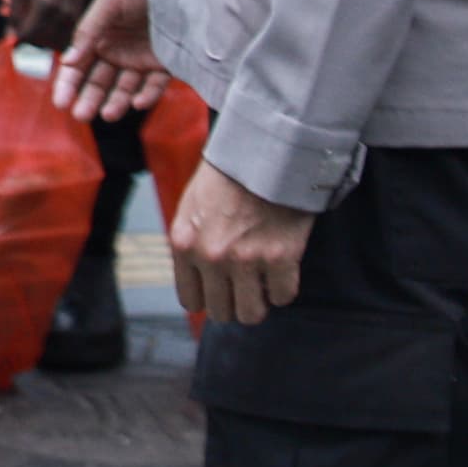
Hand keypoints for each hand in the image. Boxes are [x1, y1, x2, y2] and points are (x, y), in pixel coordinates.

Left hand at [4, 0, 98, 52]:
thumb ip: (13, 13)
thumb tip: (10, 37)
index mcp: (45, 6)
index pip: (28, 35)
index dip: (16, 37)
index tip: (12, 31)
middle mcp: (62, 15)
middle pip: (41, 43)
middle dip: (28, 39)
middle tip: (23, 27)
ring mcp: (73, 19)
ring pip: (54, 45)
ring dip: (42, 41)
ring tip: (35, 26)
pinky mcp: (79, 20)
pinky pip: (64, 39)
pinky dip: (53, 38)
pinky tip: (46, 25)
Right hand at [50, 0, 170, 122]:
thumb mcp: (109, 0)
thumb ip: (88, 30)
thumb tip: (68, 61)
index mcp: (99, 35)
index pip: (79, 65)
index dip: (68, 84)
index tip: (60, 102)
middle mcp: (118, 49)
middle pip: (100, 81)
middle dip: (90, 99)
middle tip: (81, 115)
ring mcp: (142, 57)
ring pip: (126, 87)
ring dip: (117, 102)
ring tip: (108, 115)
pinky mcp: (167, 62)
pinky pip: (156, 84)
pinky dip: (147, 95)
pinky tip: (138, 103)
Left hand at [166, 163, 316, 328]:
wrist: (264, 152)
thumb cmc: (226, 176)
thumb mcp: (190, 207)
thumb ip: (189, 244)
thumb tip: (197, 280)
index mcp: (183, 244)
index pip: (190, 300)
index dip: (206, 299)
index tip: (219, 292)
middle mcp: (211, 257)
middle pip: (221, 312)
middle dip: (233, 304)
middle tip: (244, 288)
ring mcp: (246, 260)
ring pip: (251, 314)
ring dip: (258, 303)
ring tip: (261, 285)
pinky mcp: (280, 258)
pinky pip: (283, 296)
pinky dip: (283, 289)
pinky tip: (281, 272)